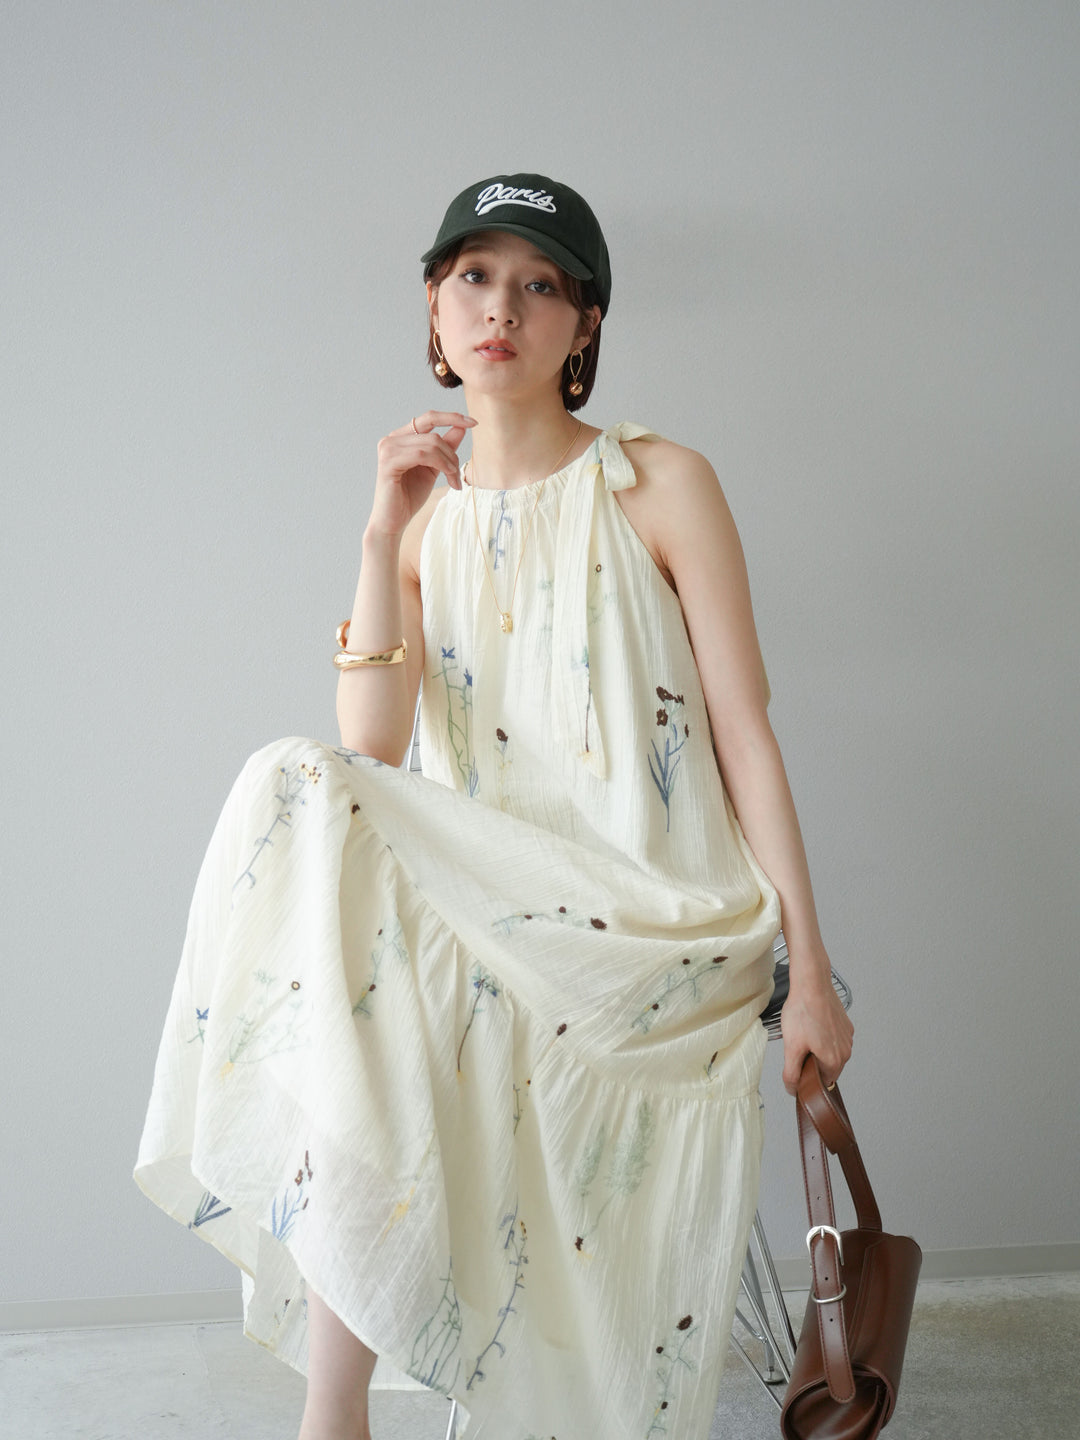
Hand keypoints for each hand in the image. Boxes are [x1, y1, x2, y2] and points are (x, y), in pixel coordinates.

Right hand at [368, 411, 475, 537]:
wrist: (393, 521)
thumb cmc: (409, 496)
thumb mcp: (434, 468)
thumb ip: (445, 447)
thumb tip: (461, 427)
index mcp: (401, 437)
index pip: (429, 418)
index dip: (452, 417)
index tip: (474, 422)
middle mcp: (391, 439)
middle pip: (433, 434)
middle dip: (452, 454)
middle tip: (457, 475)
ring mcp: (388, 449)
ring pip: (431, 444)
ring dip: (449, 463)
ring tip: (453, 480)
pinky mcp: (388, 462)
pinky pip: (422, 455)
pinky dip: (441, 465)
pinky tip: (448, 479)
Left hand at [779, 969, 853, 1095]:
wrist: (811, 983)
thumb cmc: (803, 1011)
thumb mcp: (791, 1048)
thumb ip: (792, 1074)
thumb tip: (793, 1090)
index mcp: (835, 1060)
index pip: (822, 1083)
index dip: (807, 1078)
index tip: (797, 1066)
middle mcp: (846, 1050)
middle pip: (826, 1067)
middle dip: (811, 1061)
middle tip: (797, 1046)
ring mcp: (847, 1036)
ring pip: (829, 1052)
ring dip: (816, 1048)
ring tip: (803, 1033)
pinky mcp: (844, 1024)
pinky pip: (832, 1038)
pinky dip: (822, 1036)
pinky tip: (810, 1024)